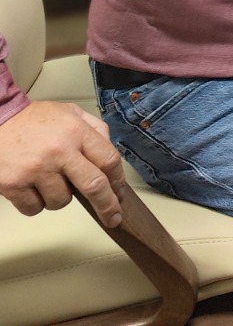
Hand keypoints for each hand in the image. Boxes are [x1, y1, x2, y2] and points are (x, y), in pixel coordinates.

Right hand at [0, 101, 126, 227]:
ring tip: (49, 180)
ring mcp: (36, 170)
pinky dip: (36, 204)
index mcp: (77, 131)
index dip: (118, 181)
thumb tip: (108, 154)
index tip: (120, 194)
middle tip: (113, 218)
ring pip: (62, 201)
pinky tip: (31, 187)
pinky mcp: (13, 185)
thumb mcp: (71, 113)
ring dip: (60, 198)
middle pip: (94, 186)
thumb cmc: (34, 119)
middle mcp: (59, 151)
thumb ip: (94, 129)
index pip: (109, 160)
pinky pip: (35, 209)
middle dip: (107, 206)